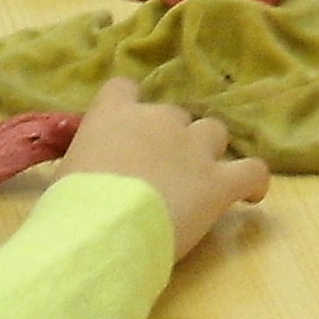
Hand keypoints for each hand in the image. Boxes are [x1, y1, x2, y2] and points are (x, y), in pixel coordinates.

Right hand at [42, 76, 269, 258]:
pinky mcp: (219, 181)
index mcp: (114, 114)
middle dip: (170, 138)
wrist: (103, 230)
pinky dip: (253, 182)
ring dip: (208, 152)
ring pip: (214, 132)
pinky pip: (253, 171)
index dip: (128, 107)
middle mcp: (158, 121)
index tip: (127, 131)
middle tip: (158, 173)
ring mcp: (194, 149)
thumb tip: (76, 180)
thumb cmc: (72, 207)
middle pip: (174, 116)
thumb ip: (82, 164)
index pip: (124, 89)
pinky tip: (251, 195)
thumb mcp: (64, 174)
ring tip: (201, 179)